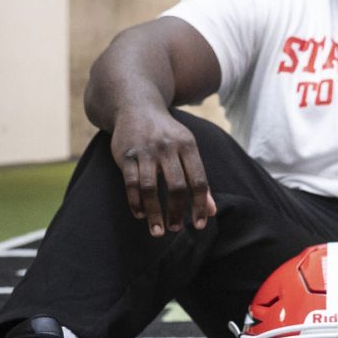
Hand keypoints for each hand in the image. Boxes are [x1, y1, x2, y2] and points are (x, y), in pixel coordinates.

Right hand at [110, 106, 215, 237]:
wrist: (136, 106)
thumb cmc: (166, 134)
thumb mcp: (187, 148)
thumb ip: (198, 178)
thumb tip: (211, 211)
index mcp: (188, 145)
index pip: (198, 180)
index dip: (200, 205)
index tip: (199, 224)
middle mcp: (168, 147)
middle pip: (176, 186)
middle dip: (177, 211)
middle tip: (175, 229)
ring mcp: (145, 151)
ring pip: (150, 188)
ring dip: (154, 213)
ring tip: (158, 231)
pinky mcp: (126, 154)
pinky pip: (130, 183)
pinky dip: (135, 202)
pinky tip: (140, 215)